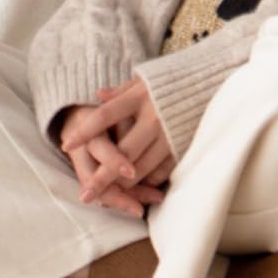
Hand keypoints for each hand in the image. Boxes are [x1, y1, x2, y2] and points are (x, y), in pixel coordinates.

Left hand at [58, 78, 175, 218]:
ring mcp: (168, 134)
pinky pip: (162, 170)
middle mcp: (153, 118)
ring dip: (123, 184)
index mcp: (138, 98)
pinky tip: (138, 186)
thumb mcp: (145, 80)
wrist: (210, 81)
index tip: (67, 145)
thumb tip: (97, 95)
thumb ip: (120, 91)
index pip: (104, 116)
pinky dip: (148, 180)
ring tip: (106, 197)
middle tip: (86, 195)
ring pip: (141, 167)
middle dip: (102, 177)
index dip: (85, 131)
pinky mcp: (182, 145)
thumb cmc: (171, 82)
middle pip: (122, 152)